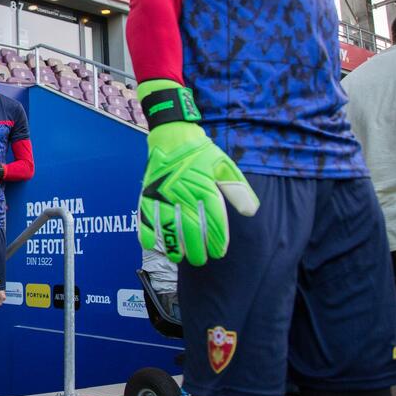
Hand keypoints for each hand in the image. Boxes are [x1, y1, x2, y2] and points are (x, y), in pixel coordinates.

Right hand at [137, 80, 258, 265]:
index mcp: (205, 187)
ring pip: (168, 225)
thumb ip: (238, 190)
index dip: (217, 239)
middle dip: (196, 248)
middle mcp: (184, 192)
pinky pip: (145, 214)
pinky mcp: (148, 191)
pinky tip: (150, 244)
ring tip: (180, 257)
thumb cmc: (201, 153)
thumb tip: (251, 212)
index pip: (214, 220)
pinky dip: (146, 230)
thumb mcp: (225, 167)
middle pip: (191, 227)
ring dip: (173, 244)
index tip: (219, 252)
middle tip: (201, 260)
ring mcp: (164, 193)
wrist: (173, 135)